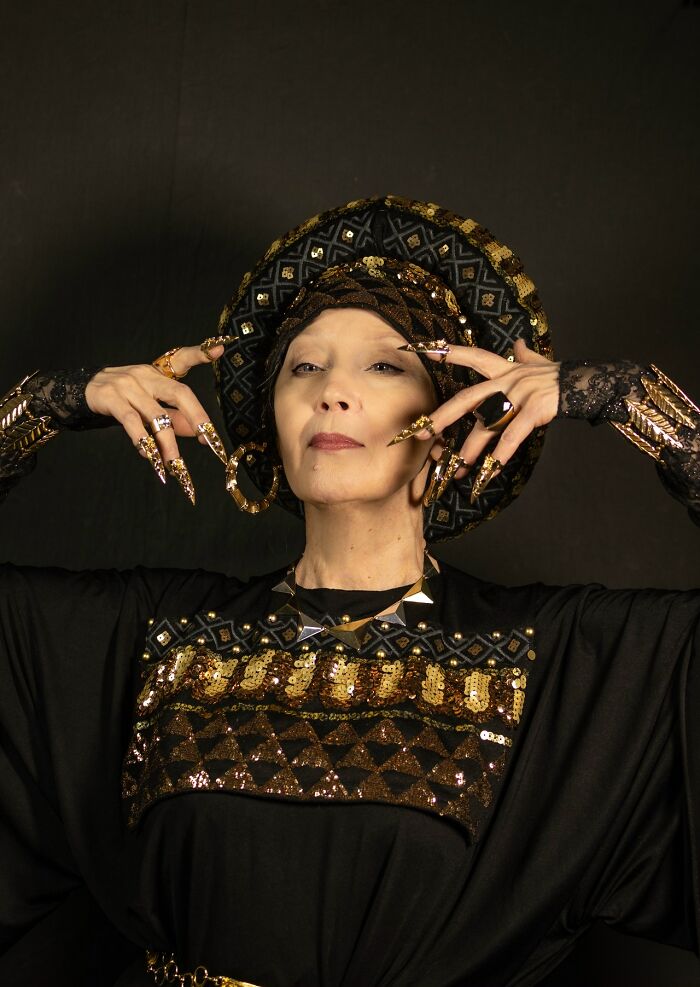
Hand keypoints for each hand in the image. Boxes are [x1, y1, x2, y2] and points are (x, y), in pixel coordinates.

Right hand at [85, 343, 226, 502]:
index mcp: (158, 372)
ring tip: (175, 465)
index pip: (182, 358)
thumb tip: (197, 432)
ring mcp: (127, 385)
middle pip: (179, 393)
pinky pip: (131, 421)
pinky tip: (149, 456)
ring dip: (167, 443)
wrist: (82, 390)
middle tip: (208, 441)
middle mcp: (145, 375)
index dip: (200, 354)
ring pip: (156, 415)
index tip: (220, 349)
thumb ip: (175, 416)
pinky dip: (142, 441)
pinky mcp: (110, 398)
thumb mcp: (150, 403)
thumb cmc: (124, 397)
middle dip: (196, 417)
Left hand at [419, 338, 559, 477]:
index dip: (452, 354)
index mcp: (505, 369)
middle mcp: (507, 381)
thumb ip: (523, 355)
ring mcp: (519, 396)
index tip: (427, 352)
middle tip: (423, 433)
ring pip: (487, 426)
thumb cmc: (556, 375)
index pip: (474, 357)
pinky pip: (512, 436)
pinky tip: (492, 469)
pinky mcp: (533, 411)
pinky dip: (501, 454)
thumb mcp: (536, 362)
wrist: (584, 382)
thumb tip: (517, 343)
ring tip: (458, 469)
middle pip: (467, 399)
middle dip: (443, 417)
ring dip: (471, 450)